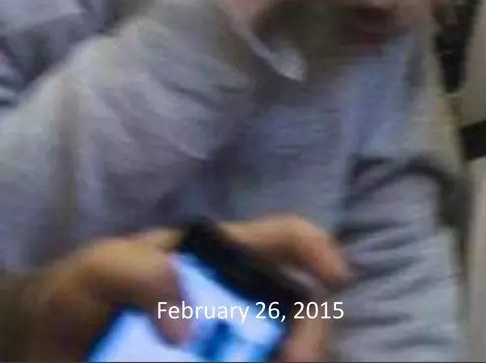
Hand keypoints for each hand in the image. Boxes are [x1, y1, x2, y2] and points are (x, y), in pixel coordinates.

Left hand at [10, 215, 349, 361]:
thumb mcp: (95, 271)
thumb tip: (187, 329)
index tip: (335, 281)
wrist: (45, 348)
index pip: (286, 239)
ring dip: (292, 357)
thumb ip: (139, 274)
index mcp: (220, 258)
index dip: (320, 250)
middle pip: (303, 307)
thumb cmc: (74, 296)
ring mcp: (230, 343)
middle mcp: (238, 300)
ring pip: (287, 350)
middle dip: (312, 333)